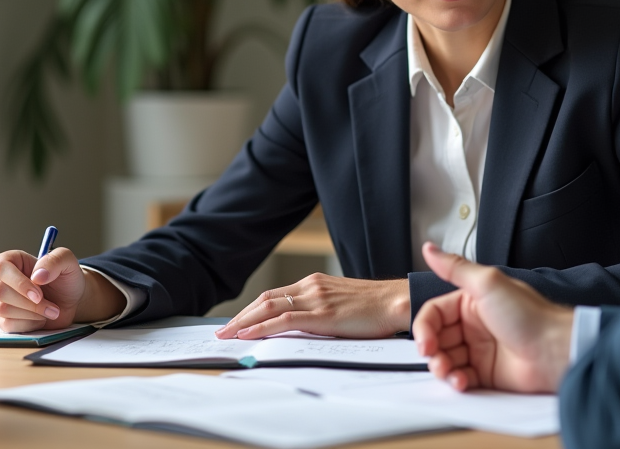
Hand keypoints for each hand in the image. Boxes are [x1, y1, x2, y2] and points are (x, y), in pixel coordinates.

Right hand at [0, 246, 124, 331]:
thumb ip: (55, 260)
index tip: (39, 291)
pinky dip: (31, 324)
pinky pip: (10, 326)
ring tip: (51, 310)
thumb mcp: (69, 262)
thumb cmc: (68, 278)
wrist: (74, 300)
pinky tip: (42, 318)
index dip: (17, 282)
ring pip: (4, 310)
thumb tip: (37, 274)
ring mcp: (0, 302)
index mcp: (10, 262)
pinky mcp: (5, 321)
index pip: (0, 268)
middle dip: (28, 302)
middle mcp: (0, 281)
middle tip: (50, 305)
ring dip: (33, 313)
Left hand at [215, 273, 408, 339]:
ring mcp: (316, 297)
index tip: (236, 322)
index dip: (251, 309)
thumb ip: (320, 312)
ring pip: (269, 307)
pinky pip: (284, 319)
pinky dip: (262, 327)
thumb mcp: (341, 306)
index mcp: (315, 283)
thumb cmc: (376, 308)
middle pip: (265, 299)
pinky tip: (249, 335)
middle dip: (240, 316)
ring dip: (244, 322)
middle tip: (222, 331)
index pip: (274, 295)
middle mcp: (311, 286)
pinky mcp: (322, 313)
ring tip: (227, 335)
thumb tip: (301, 329)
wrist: (398, 301)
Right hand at [412, 242, 572, 393]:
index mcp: (471, 301)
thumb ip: (454, 268)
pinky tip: (461, 381)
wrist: (557, 352)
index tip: (424, 341)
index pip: (434, 313)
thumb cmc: (530, 316)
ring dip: (441, 367)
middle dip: (431, 350)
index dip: (424, 327)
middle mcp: (474, 325)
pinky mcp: (487, 373)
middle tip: (435, 357)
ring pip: (446, 359)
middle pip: (437, 338)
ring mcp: (480, 350)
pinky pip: (461, 377)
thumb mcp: (487, 284)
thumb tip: (430, 248)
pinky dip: (456, 380)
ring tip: (448, 372)